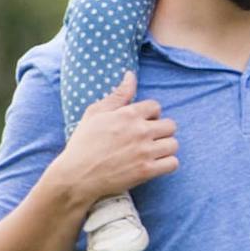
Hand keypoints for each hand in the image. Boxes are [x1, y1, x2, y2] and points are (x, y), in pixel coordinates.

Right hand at [45, 75, 177, 208]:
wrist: (76, 176)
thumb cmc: (83, 143)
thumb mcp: (95, 113)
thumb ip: (118, 94)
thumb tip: (131, 75)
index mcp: (128, 114)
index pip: (156, 106)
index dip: (151, 114)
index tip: (143, 122)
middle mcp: (140, 131)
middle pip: (170, 125)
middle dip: (161, 130)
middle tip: (149, 138)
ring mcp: (145, 152)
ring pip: (173, 144)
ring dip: (165, 147)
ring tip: (153, 151)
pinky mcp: (146, 171)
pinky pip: (173, 163)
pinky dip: (167, 164)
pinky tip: (156, 164)